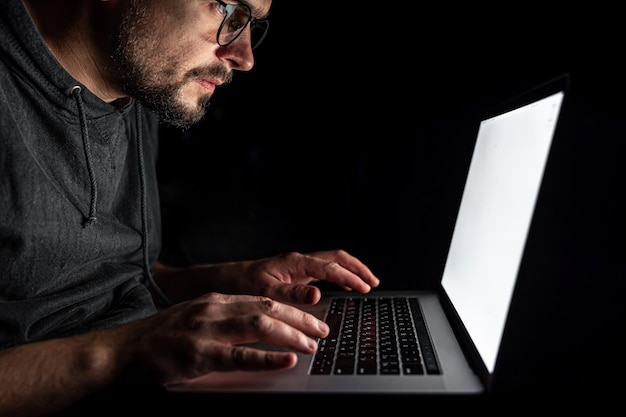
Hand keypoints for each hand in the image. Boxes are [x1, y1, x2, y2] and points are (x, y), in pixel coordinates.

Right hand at [129, 292, 329, 384]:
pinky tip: (285, 360)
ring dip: (290, 335)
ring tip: (311, 345)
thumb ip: (226, 318)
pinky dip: (266, 358)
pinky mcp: (198, 355)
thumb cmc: (162, 338)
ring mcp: (205, 330)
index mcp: (216, 300)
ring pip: (258, 325)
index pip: (263, 299)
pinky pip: (239, 356)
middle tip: (322, 330)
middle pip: (268, 308)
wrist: (122, 351)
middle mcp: (214, 309)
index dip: (293, 308)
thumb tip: (263, 325)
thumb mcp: (196, 318)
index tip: (314, 317)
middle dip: (300, 319)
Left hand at [235, 249, 379, 304]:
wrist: (223, 280)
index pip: (331, 267)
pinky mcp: (295, 274)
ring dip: (351, 271)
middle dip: (357, 268)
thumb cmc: (240, 284)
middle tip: (374, 282)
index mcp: (295, 262)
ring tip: (366, 283)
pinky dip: (339, 277)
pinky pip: (324, 271)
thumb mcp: (265, 291)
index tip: (365, 288)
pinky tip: (344, 286)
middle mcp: (299, 261)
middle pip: (337, 258)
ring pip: (332, 263)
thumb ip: (291, 294)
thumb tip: (317, 295)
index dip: (351, 277)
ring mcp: (298, 267)